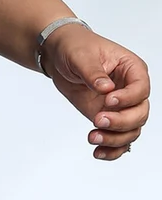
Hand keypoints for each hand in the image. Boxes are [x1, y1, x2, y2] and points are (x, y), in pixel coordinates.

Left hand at [41, 26, 150, 159]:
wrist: (58, 54)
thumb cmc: (75, 46)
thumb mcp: (81, 54)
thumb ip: (93, 72)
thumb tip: (106, 88)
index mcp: (132, 68)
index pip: (141, 88)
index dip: (128, 98)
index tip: (108, 100)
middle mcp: (131, 90)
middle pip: (140, 114)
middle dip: (121, 122)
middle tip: (98, 120)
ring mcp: (121, 106)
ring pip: (131, 130)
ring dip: (115, 139)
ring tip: (92, 137)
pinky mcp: (109, 117)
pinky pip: (118, 139)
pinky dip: (111, 149)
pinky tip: (97, 152)